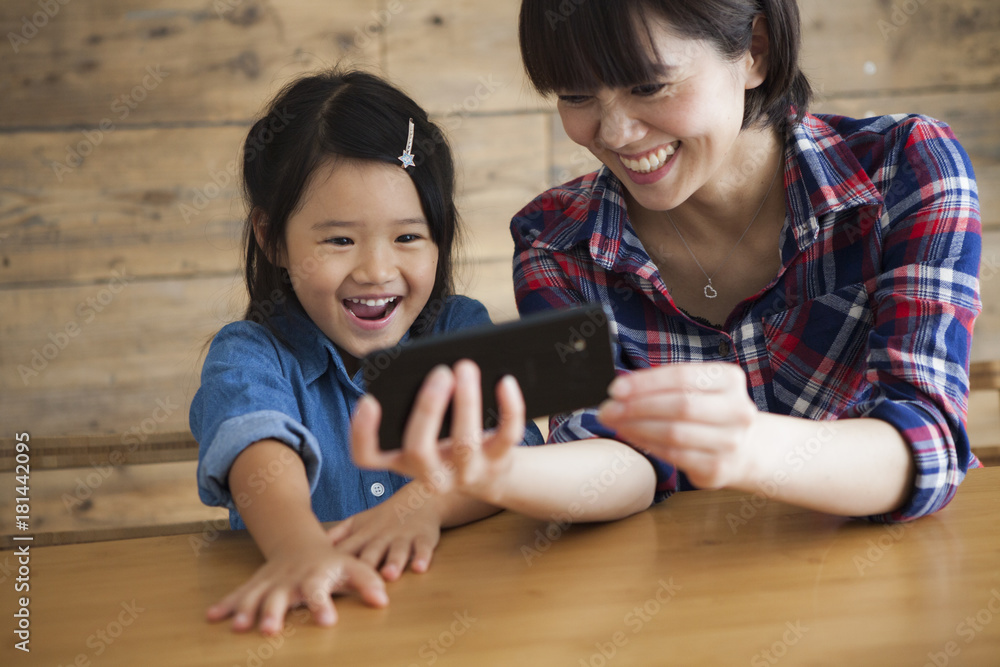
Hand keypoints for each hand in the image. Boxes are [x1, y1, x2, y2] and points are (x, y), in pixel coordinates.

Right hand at [205, 530, 387, 634]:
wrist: (300, 543)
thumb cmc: (332, 561)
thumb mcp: (353, 566)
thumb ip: (368, 582)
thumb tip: (383, 601)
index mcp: (316, 575)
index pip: (320, 591)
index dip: (323, 605)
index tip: (326, 621)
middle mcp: (290, 579)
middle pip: (281, 596)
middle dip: (274, 612)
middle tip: (271, 630)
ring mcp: (271, 582)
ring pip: (256, 596)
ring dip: (246, 610)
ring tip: (239, 627)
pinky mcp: (256, 585)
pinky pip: (239, 594)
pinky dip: (226, 605)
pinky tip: (212, 617)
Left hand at [324, 484, 443, 580]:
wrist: (418, 499)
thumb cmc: (384, 518)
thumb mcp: (358, 523)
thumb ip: (338, 536)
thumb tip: (308, 547)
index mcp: (364, 536)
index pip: (348, 551)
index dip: (336, 563)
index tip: (325, 578)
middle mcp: (382, 537)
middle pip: (372, 552)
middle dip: (366, 565)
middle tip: (359, 579)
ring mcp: (403, 537)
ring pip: (398, 551)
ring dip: (394, 563)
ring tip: (389, 575)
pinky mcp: (423, 538)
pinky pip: (424, 548)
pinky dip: (422, 557)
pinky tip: (419, 567)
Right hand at [352, 360, 525, 504]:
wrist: (489, 473)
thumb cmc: (448, 438)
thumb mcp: (426, 429)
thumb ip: (416, 402)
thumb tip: (431, 367)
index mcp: (401, 459)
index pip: (366, 457)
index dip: (361, 432)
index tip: (369, 400)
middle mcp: (429, 474)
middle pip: (418, 450)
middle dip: (428, 408)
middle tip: (441, 372)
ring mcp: (465, 473)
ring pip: (464, 444)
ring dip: (466, 402)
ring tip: (467, 367)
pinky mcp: (498, 463)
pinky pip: (506, 436)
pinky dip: (509, 407)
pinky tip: (506, 382)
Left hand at [596, 363, 761, 489]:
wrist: (743, 448)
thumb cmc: (707, 410)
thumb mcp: (695, 387)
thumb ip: (663, 385)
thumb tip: (620, 390)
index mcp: (729, 379)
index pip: (682, 377)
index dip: (646, 383)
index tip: (616, 389)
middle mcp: (737, 410)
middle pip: (679, 405)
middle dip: (637, 407)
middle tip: (608, 409)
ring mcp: (731, 442)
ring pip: (674, 433)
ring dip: (637, 427)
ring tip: (614, 423)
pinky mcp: (717, 468)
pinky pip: (673, 455)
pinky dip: (647, 444)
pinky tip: (631, 436)